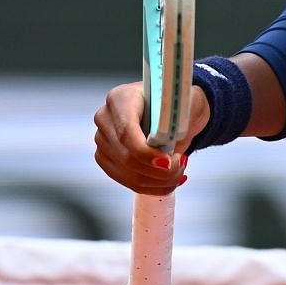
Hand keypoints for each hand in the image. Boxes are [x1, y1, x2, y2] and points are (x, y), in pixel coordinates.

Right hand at [93, 81, 210, 194]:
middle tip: (180, 166)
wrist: (171, 110)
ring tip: (179, 172)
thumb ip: (176, 118)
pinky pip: (128, 182)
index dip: (146, 153)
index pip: (126, 132)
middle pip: (126, 157)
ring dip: (158, 181)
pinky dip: (152, 186)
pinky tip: (169, 181)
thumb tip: (169, 140)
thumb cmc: (177, 102)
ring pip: (128, 174)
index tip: (168, 162)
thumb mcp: (182, 102)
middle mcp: (105, 118)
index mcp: (120, 98)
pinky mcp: (106, 159)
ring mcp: (102, 141)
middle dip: (157, 170)